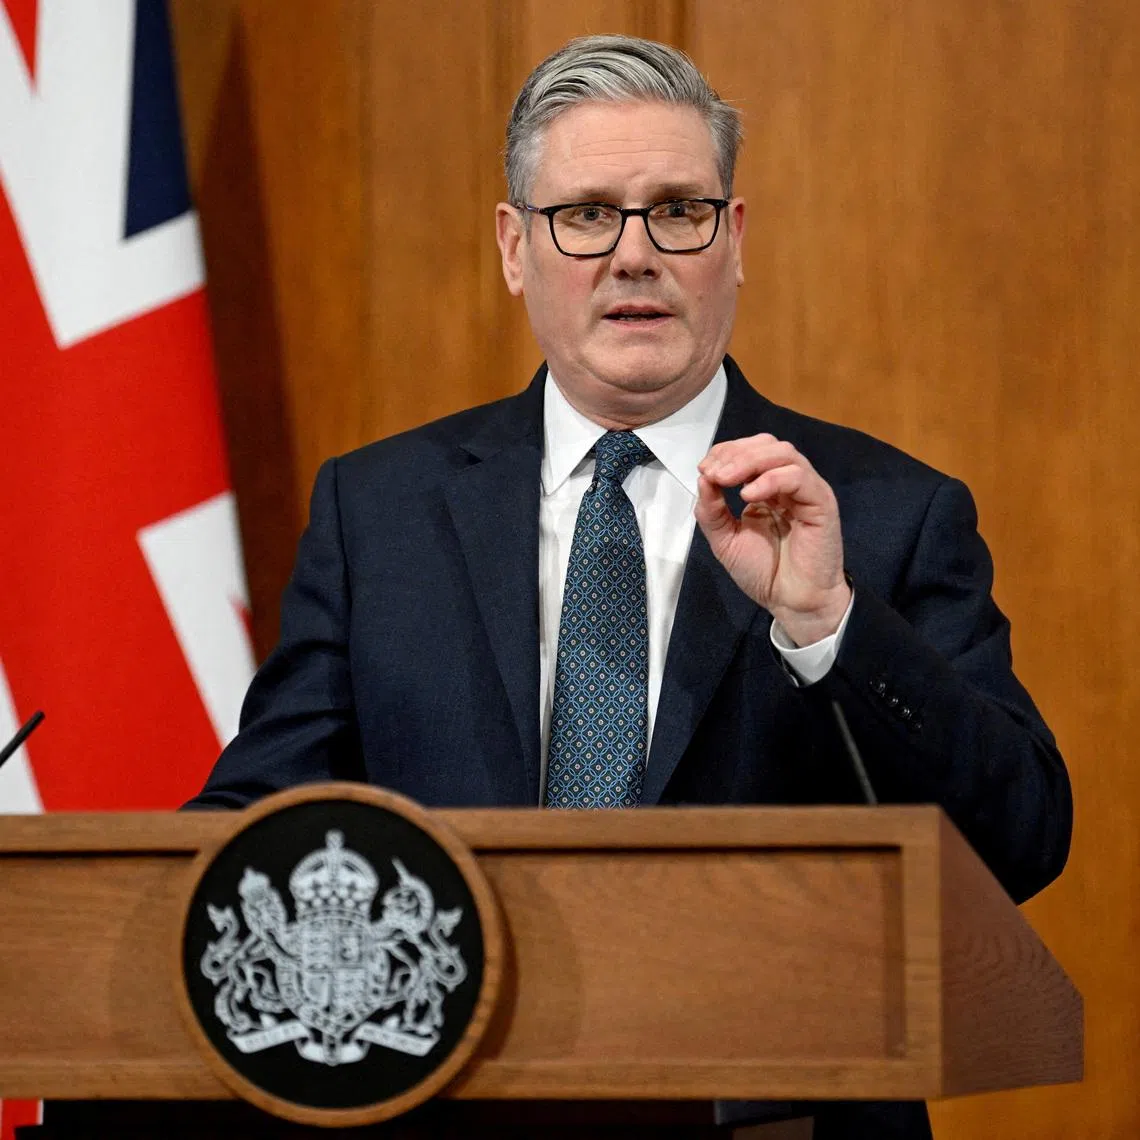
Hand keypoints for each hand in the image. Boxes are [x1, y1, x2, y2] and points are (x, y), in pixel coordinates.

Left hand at [694, 434, 850, 645]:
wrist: (792, 602)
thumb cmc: (764, 573)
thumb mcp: (726, 540)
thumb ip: (712, 511)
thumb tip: (703, 478)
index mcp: (768, 488)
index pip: (750, 451)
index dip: (725, 453)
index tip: (704, 470)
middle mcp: (788, 484)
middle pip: (766, 445)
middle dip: (735, 453)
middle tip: (713, 472)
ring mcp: (806, 491)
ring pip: (783, 453)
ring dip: (749, 461)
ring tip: (726, 480)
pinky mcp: (821, 502)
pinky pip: (798, 476)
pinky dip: (771, 479)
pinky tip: (748, 495)